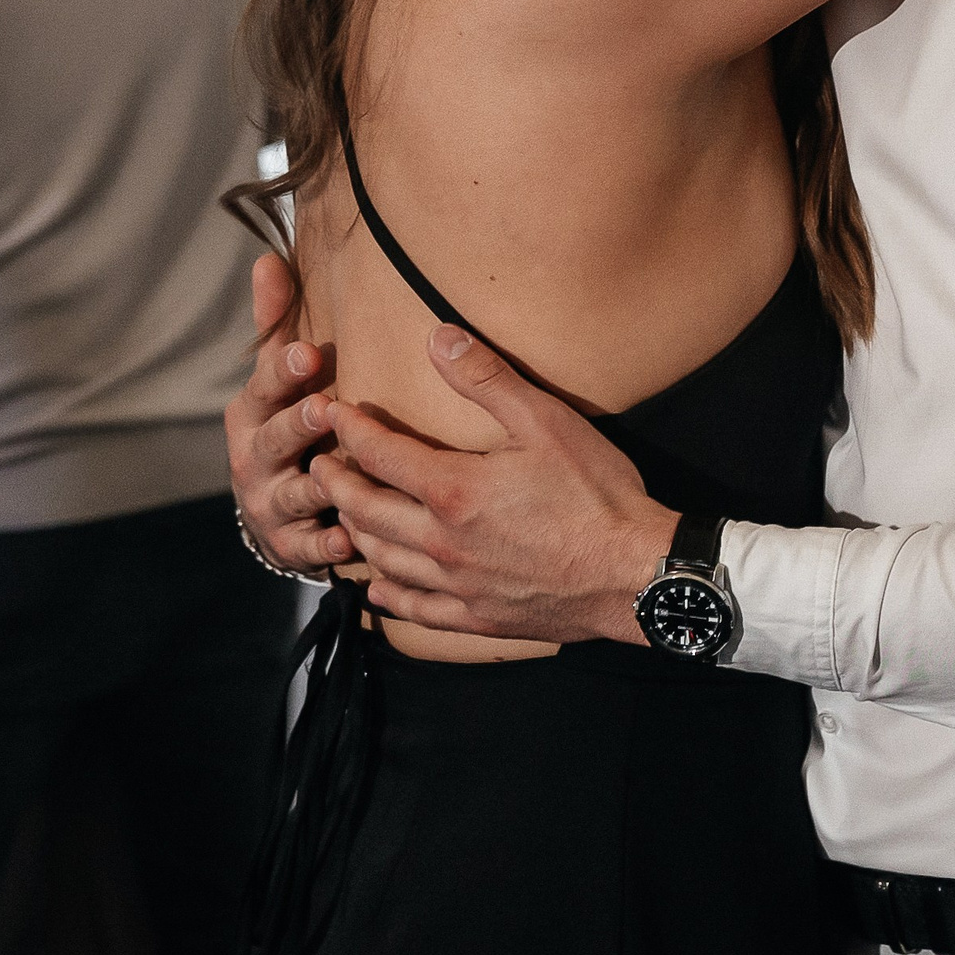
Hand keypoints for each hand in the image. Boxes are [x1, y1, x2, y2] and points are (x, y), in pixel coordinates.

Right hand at [224, 254, 353, 575]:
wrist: (269, 512)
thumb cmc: (282, 427)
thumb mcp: (273, 380)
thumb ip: (274, 325)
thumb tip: (269, 258)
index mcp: (252, 413)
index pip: (264, 388)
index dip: (283, 372)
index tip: (308, 354)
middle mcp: (254, 459)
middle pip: (274, 441)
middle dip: (297, 426)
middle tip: (326, 409)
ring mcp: (270, 503)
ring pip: (295, 494)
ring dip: (318, 485)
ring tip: (342, 477)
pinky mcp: (290, 544)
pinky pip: (310, 547)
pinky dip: (328, 545)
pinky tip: (350, 540)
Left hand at [321, 327, 676, 644]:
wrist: (635, 574)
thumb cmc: (597, 495)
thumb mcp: (545, 422)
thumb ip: (486, 378)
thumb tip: (438, 337)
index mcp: (452, 490)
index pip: (377, 454)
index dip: (348, 429)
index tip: (332, 412)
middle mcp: (441, 541)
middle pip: (365, 511)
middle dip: (335, 484)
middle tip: (319, 465)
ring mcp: (456, 585)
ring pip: (381, 560)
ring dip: (353, 533)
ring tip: (344, 514)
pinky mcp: (476, 618)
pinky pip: (414, 610)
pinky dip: (386, 595)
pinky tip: (378, 586)